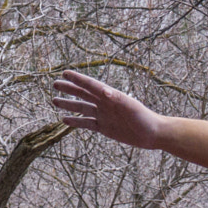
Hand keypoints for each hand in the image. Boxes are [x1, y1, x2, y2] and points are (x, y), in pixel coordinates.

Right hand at [51, 70, 165, 149]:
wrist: (153, 134)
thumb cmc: (145, 118)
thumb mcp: (132, 107)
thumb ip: (118, 98)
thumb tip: (104, 90)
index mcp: (110, 96)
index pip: (91, 85)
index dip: (78, 79)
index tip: (65, 73)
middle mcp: (105, 104)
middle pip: (83, 94)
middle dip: (69, 89)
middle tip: (55, 84)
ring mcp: (104, 115)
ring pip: (82, 108)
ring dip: (69, 104)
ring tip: (54, 100)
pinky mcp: (104, 128)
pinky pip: (87, 123)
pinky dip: (76, 121)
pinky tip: (65, 120)